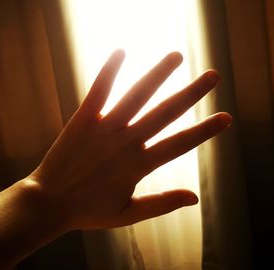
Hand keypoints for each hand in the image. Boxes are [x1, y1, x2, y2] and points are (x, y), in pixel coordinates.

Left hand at [30, 50, 231, 229]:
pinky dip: (110, 71)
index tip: (227, 116)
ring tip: (177, 56)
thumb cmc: (87, 211)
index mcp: (138, 166)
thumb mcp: (127, 215)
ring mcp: (104, 129)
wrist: (47, 204)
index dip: (205, 130)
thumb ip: (162, 204)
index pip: (180, 144)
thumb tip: (195, 197)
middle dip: (191, 93)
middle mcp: (125, 143)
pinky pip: (99, 91)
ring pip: (136, 96)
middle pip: (165, 113)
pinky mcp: (83, 120)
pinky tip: (122, 51)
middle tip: (213, 75)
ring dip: (158, 74)